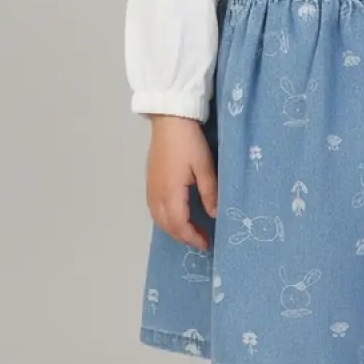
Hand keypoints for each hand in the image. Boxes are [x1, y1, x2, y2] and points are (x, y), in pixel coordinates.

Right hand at [146, 116, 217, 250]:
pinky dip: (165, 219)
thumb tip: (214, 214)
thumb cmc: (189, 142)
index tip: (206, 243)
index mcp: (170, 193)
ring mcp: (150, 187)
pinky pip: (154, 209)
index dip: (192, 237)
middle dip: (183, 237)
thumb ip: (210, 192)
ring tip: (190, 231)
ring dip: (173, 229)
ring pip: (158, 219)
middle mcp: (156, 194)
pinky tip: (176, 216)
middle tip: (201, 240)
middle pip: (167, 225)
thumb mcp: (205, 166)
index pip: (180, 225)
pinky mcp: (150, 180)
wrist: (169, 120)